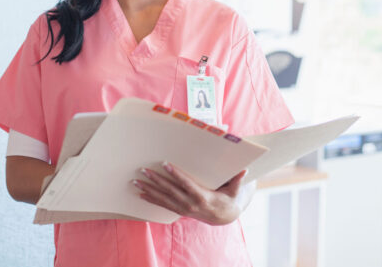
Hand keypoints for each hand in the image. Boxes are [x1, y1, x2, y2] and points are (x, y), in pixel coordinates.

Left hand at [132, 162, 246, 225]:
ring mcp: (183, 208)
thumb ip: (237, 180)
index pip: (186, 183)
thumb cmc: (228, 198)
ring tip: (136, 181)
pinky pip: (163, 204)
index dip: (176, 174)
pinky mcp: (179, 210)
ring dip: (149, 189)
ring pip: (163, 198)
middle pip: (170, 190)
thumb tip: (245, 170)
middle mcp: (190, 204)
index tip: (165, 164)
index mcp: (202, 196)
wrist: (223, 216)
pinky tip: (141, 193)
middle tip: (143, 170)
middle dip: (156, 180)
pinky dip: (151, 198)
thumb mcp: (235, 190)